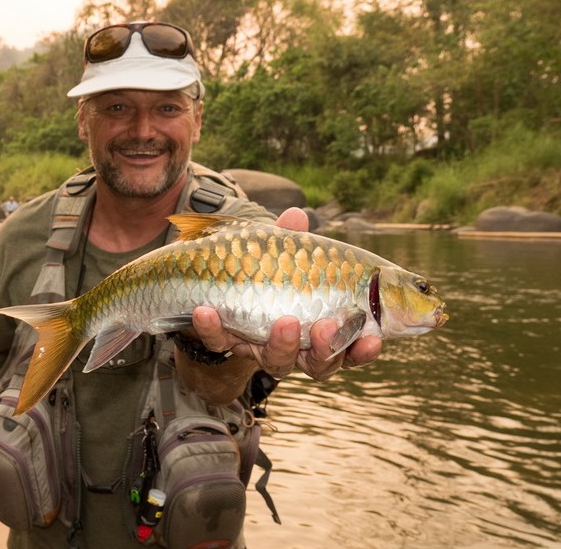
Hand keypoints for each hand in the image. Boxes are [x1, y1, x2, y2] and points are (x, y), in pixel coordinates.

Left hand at [190, 207, 381, 382]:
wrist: (218, 285)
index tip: (373, 339)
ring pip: (277, 362)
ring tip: (284, 322)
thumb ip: (289, 240)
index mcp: (321, 327)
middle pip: (319, 363)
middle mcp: (296, 347)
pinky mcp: (228, 342)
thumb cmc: (264, 270)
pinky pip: (220, 342)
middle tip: (325, 328)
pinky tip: (206, 312)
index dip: (363, 350)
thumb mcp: (279, 253)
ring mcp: (262, 348)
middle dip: (325, 349)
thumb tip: (296, 216)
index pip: (350, 347)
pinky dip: (213, 329)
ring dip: (281, 344)